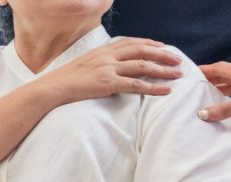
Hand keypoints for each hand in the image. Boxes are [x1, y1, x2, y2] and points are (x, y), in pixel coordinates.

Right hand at [42, 37, 183, 104]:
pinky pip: (136, 85)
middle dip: (162, 54)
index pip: (131, 42)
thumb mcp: (84, 66)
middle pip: (141, 50)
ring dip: (163, 70)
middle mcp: (108, 56)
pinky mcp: (108, 83)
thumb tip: (109, 70)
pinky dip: (154, 88)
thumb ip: (99, 64)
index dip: (149, 44)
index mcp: (102, 50)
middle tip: (178, 60)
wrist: (52, 87)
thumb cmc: (65, 80)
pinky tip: (166, 91)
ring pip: (143, 66)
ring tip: (178, 74)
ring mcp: (108, 68)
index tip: (162, 47)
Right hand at [197, 62, 230, 120]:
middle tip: (196, 88)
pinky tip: (227, 112)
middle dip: (211, 82)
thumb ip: (224, 109)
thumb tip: (203, 114)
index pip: (218, 68)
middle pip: (224, 78)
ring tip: (207, 100)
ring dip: (221, 93)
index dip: (205, 70)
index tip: (192, 73)